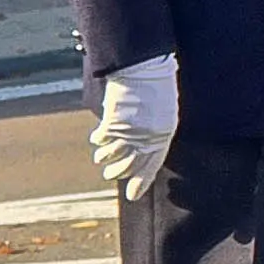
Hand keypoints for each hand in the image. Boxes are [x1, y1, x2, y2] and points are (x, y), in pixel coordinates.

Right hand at [91, 53, 178, 204]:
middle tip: (111, 175)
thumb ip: (156, 132)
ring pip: (111, 156)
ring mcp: (129, 131)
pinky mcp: (112, 123)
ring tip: (103, 157)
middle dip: (119, 173)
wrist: (145, 66)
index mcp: (165, 133)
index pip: (153, 164)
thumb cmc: (157, 87)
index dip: (142, 180)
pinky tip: (98, 138)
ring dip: (105, 158)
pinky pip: (101, 140)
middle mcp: (147, 136)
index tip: (133, 196)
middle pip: (128, 165)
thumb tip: (144, 149)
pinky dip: (99, 141)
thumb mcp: (164, 112)